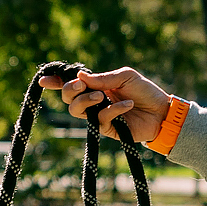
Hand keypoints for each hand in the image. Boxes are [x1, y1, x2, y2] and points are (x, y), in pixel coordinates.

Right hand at [41, 67, 171, 144]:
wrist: (161, 111)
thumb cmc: (144, 91)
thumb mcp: (125, 76)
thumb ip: (103, 78)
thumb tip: (80, 77)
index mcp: (96, 85)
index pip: (71, 84)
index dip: (55, 82)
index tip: (44, 81)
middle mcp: (93, 100)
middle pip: (68, 98)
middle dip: (70, 90)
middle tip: (82, 86)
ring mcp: (98, 115)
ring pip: (76, 111)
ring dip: (85, 101)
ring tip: (101, 97)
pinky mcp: (107, 128)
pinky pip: (100, 119)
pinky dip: (113, 110)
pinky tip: (128, 104)